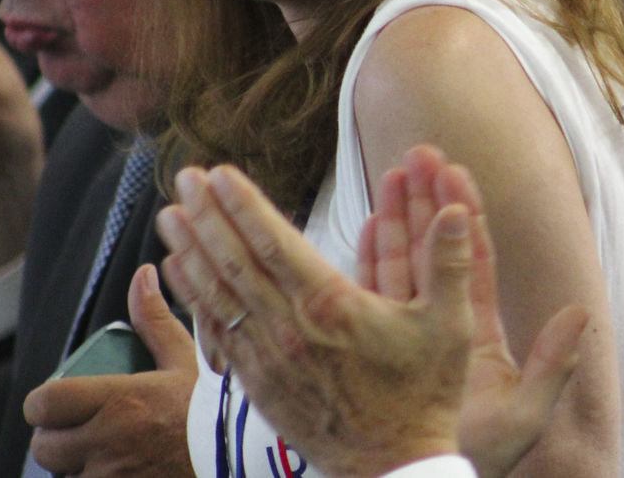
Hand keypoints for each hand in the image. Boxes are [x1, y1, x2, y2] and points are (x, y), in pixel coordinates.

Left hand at [23, 265, 196, 476]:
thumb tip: (143, 274)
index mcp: (117, 400)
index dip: (42, 404)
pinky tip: (115, 474)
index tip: (54, 404)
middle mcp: (107, 443)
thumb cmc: (215, 408)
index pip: (44, 404)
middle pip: (45, 448)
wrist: (246, 457)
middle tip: (77, 433)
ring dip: (74, 469)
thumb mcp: (186, 360)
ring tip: (100, 458)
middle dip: (55, 439)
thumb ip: (154, 320)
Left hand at [155, 147, 585, 477]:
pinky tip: (179, 272)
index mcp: (331, 307)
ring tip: (168, 215)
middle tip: (184, 178)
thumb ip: (451, 263)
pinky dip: (194, 298)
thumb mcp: (450, 327)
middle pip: (236, 262)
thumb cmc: (423, 397)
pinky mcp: (258, 384)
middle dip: (207, 216)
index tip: (218, 174)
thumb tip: (456, 211)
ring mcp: (268, 358)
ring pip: (218, 295)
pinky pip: (217, 332)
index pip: (275, 243)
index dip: (243, 205)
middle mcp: (290, 329)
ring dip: (191, 250)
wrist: (394, 468)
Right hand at [361, 148, 588, 477]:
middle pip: (437, 250)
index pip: (475, 260)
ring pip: (403, 263)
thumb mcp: (524, 414)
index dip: (467, 213)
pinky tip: (369, 223)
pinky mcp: (377, 344)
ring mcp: (407, 333)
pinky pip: (373, 292)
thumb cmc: (473, 458)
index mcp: (478, 335)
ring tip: (393, 173)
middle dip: (429, 200)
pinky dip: (370, 257)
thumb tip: (581, 311)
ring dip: (399, 218)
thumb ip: (554, 364)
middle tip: (420, 152)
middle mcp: (442, 326)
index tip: (456, 170)